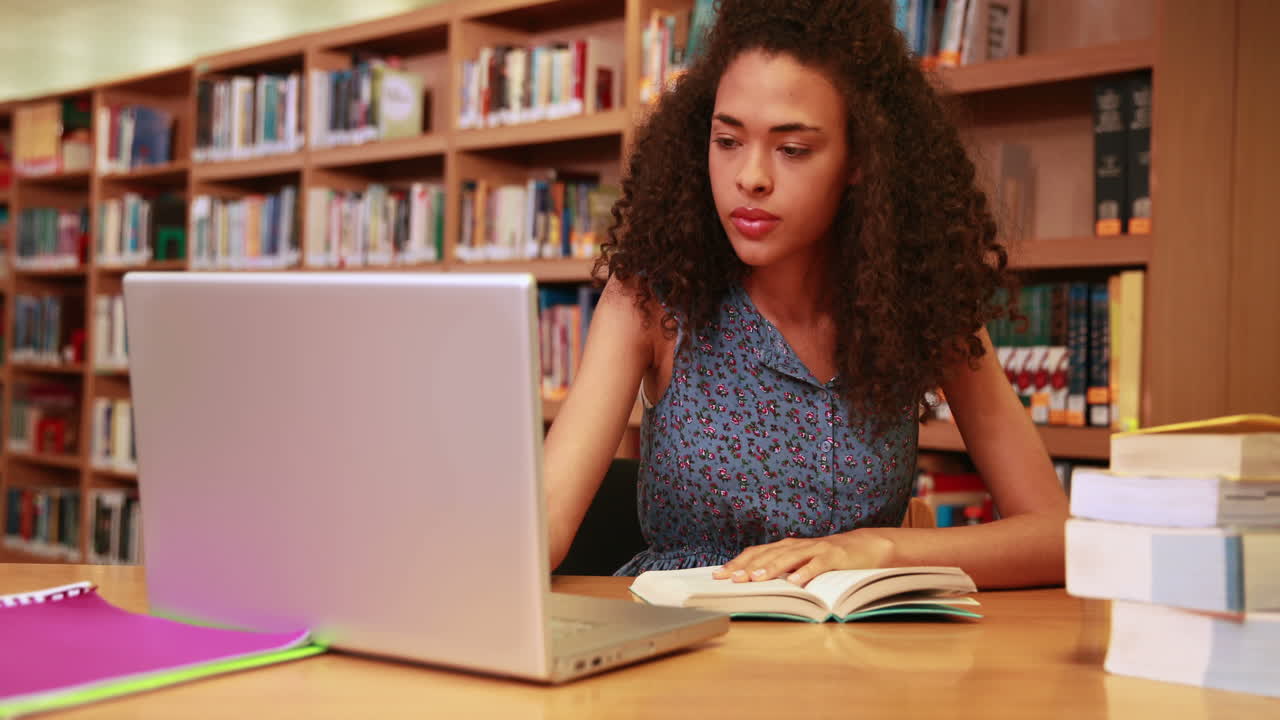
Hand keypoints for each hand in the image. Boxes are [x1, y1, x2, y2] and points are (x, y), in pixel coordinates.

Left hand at [711, 530, 895, 586]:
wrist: (865, 546)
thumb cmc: (828, 558)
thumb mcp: (802, 563)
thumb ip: (783, 570)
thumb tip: (754, 585)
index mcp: (787, 547)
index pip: (756, 553)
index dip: (737, 563)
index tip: (719, 576)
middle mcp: (798, 545)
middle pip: (768, 554)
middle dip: (748, 567)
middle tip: (732, 580)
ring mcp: (816, 549)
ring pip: (789, 557)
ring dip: (771, 568)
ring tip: (756, 579)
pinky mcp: (835, 556)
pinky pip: (818, 564)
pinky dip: (806, 573)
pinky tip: (796, 582)